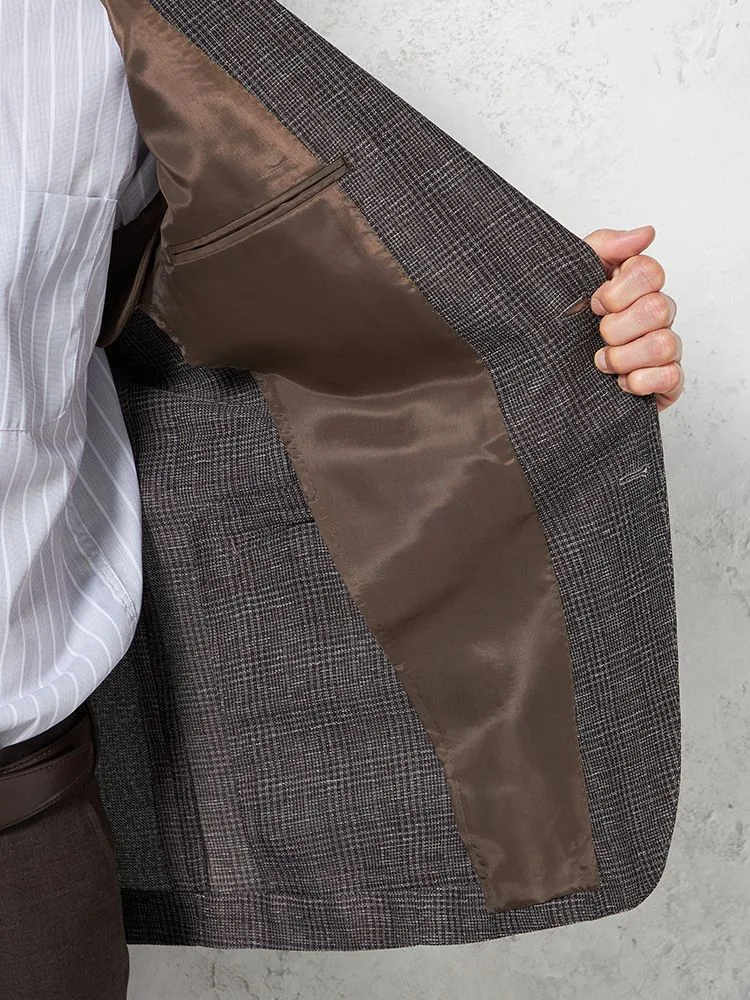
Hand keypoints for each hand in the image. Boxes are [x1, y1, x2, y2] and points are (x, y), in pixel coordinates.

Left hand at [582, 226, 683, 411]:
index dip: (619, 290)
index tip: (595, 303)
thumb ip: (605, 247)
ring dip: (624, 357)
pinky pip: (670, 377)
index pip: (650, 272)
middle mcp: (655, 315)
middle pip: (657, 308)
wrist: (548, 371)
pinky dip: (640, 381)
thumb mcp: (572, 277)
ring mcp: (664, 348)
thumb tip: (645, 234)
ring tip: (602, 362)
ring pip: (663, 344)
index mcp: (636, 289)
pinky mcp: (666, 381)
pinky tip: (620, 381)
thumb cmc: (566, 324)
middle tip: (597, 336)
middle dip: (617, 327)